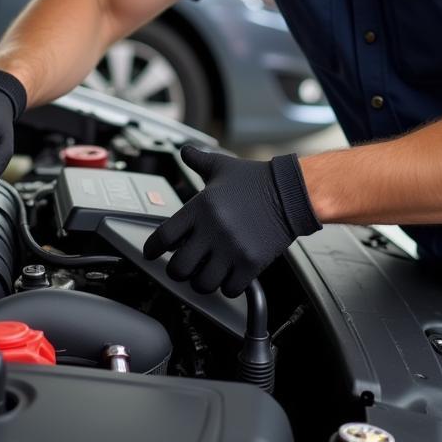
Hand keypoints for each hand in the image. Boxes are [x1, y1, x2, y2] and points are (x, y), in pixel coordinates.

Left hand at [143, 146, 319, 296]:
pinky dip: (226, 287)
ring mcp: (232, 249)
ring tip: (204, 274)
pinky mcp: (251, 263)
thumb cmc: (256, 179)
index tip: (151, 254)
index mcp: (200, 207)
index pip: (164, 236)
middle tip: (181, 268)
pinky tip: (227, 277)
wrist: (290, 191)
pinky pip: (229, 289)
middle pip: (179, 268)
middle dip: (177, 271)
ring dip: (201, 282)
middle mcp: (213, 230)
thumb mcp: (222, 166)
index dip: (152, 249)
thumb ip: (199, 160)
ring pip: (203, 284)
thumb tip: (185, 151)